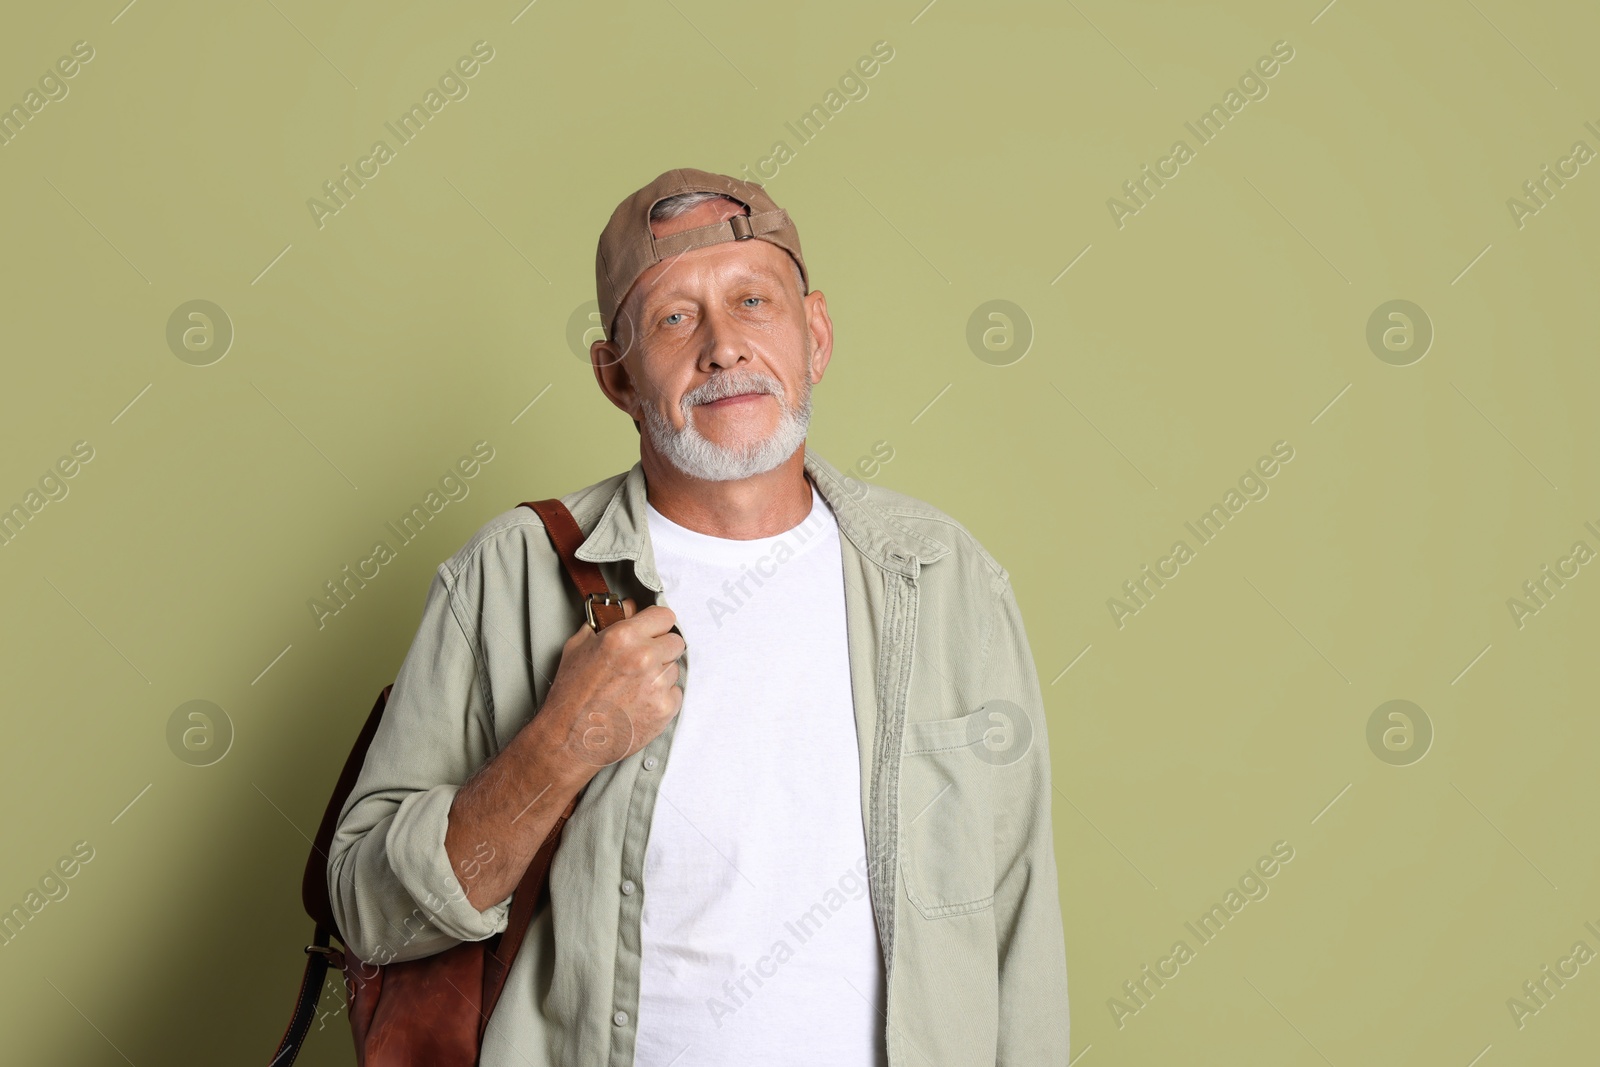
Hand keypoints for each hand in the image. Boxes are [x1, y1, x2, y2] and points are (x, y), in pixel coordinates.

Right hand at [537, 597, 685, 770]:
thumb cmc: (571, 694)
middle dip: (662, 649)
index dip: (657, 624)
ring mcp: (656, 684)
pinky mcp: (664, 709)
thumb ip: (609, 621)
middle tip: (643, 661)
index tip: (653, 631)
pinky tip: (640, 703)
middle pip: (676, 642)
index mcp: (624, 636)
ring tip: (635, 686)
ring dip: (660, 674)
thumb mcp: (579, 646)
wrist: (570, 739)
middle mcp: (644, 657)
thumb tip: (631, 607)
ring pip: (675, 668)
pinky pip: (675, 693)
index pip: (665, 616)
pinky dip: (662, 697)